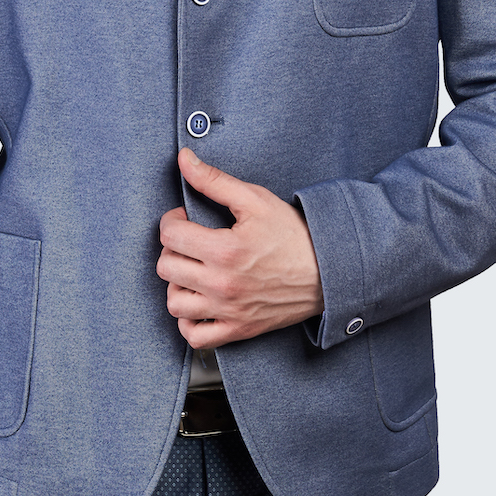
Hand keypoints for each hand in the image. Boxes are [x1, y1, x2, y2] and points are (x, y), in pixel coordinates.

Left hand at [158, 148, 323, 346]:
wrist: (328, 271)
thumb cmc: (293, 234)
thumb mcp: (255, 199)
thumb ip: (214, 180)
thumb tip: (183, 160)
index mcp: (225, 250)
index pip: (170, 235)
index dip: (172, 220)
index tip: (184, 218)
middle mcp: (223, 285)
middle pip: (167, 267)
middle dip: (172, 249)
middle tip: (190, 241)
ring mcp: (229, 311)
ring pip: (175, 303)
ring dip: (177, 284)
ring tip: (192, 271)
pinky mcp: (238, 329)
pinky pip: (195, 336)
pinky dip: (188, 321)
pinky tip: (198, 302)